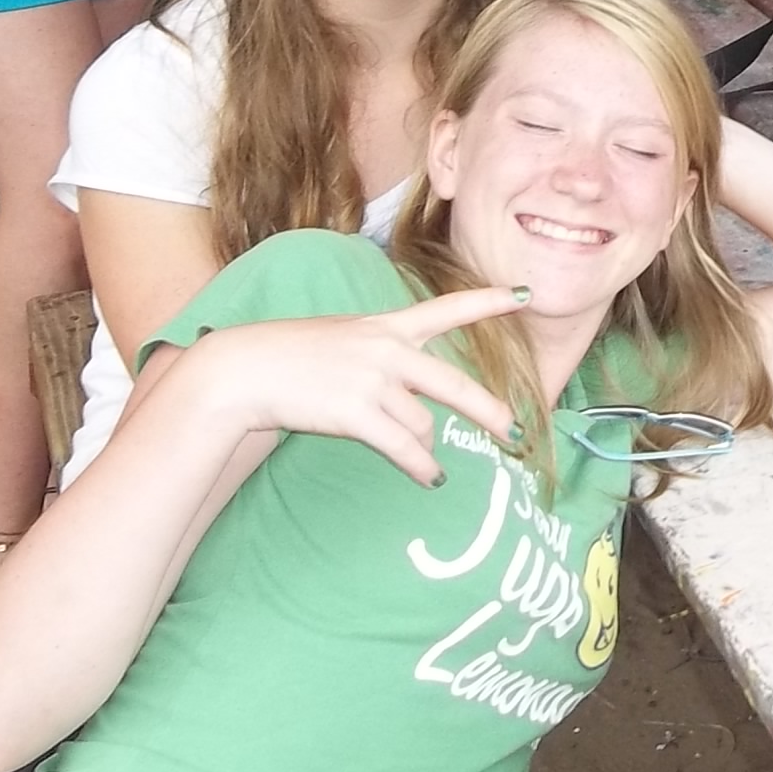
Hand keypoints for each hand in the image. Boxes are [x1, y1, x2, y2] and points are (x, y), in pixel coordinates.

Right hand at [182, 286, 526, 485]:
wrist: (247, 368)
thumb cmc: (294, 355)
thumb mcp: (347, 338)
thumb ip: (385, 357)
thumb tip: (418, 399)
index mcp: (388, 325)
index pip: (448, 307)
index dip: (489, 301)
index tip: (525, 295)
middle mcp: (388, 349)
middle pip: (455, 384)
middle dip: (490, 410)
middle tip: (515, 431)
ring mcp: (373, 381)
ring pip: (423, 424)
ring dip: (428, 449)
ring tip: (431, 465)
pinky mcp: (357, 412)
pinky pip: (404, 448)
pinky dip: (421, 466)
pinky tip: (429, 477)